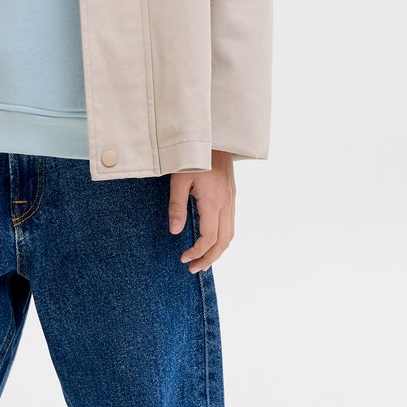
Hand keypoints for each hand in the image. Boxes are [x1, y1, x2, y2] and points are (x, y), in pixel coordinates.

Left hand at [168, 150, 235, 271]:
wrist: (215, 138)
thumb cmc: (193, 156)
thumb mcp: (179, 180)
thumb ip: (177, 206)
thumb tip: (175, 231)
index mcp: (213, 201)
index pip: (209, 237)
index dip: (197, 251)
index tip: (184, 258)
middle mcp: (226, 203)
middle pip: (223, 241)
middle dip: (210, 258)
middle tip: (194, 268)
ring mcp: (231, 200)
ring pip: (230, 234)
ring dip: (218, 250)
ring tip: (204, 260)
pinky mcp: (231, 196)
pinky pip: (231, 224)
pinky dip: (222, 238)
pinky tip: (212, 241)